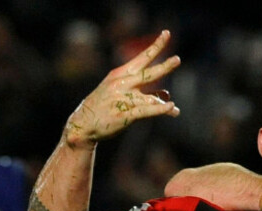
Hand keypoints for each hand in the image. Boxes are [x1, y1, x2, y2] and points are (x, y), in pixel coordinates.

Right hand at [64, 30, 180, 147]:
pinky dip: (160, 109)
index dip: (155, 46)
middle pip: (148, 73)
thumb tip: (167, 95)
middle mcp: (122, 84)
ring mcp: (123, 99)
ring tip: (174, 111)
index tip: (166, 34)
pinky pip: (146, 111)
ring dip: (165, 105)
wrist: (83, 125)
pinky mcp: (125, 114)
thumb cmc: (104, 108)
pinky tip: (171, 108)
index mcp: (120, 74)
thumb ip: (145, 94)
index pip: (141, 58)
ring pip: (150, 98)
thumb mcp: (121, 94)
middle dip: (164, 66)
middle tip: (178, 59)